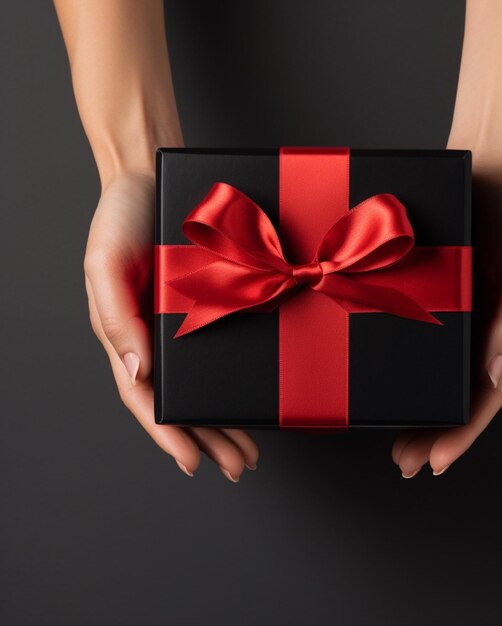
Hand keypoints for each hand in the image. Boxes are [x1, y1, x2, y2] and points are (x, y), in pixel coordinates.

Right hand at [84, 172, 258, 480]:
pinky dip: (236, 377)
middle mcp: (156, 337)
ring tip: (249, 451)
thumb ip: (116, 317)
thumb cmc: (120, 218)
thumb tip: (137, 370)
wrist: (151, 177)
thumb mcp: (106, 264)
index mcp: (127, 334)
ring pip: (206, 383)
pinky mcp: (209, 306)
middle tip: (238, 467)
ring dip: (226, 419)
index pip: (147, 397)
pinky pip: (223, 350)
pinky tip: (251, 396)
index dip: (169, 434)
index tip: (194, 463)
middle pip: (183, 400)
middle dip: (209, 438)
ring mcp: (184, 325)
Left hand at [392, 174, 501, 476]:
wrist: (479, 172)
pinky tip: (378, 387)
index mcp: (498, 334)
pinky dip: (394, 370)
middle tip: (403, 463)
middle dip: (430, 436)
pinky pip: (407, 341)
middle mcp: (471, 333)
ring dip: (412, 414)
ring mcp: (446, 320)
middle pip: (452, 398)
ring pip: (428, 378)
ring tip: (391, 444)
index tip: (435, 463)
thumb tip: (493, 373)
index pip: (482, 398)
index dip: (461, 434)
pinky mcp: (421, 299)